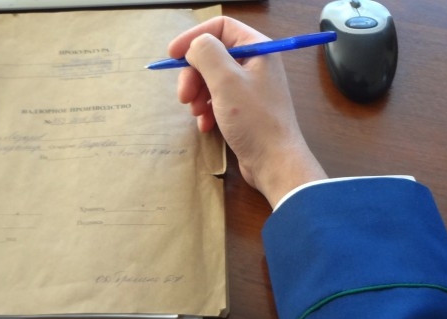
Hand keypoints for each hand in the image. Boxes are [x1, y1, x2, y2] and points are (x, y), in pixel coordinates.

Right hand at [168, 17, 326, 206]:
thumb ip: (206, 54)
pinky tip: (205, 125)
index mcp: (257, 49)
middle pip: (212, 55)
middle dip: (194, 74)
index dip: (194, 37)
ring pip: (212, 79)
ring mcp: (250, 87)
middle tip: (183, 96)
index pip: (221, 27)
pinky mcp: (244, 109)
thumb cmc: (254, 120)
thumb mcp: (226, 81)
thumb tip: (193, 47)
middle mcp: (255, 63)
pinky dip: (207, 110)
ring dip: (198, 94)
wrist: (274, 162)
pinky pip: (217, 100)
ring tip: (196, 113)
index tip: (172, 55)